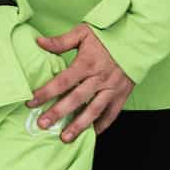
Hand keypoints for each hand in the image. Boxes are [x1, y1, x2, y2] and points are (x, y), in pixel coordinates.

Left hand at [29, 24, 136, 140]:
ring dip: (79, 125)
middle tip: (43, 124)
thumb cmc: (108, 36)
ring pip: (94, 110)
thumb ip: (61, 41)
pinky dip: (103, 125)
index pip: (63, 81)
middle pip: (76, 99)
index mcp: (87, 63)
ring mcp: (112, 88)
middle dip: (58, 113)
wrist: (137, 39)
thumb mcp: (83, 32)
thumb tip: (39, 43)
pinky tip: (92, 133)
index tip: (31, 102)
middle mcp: (99, 78)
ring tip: (65, 137)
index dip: (46, 92)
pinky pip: (112, 113)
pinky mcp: (122, 94)